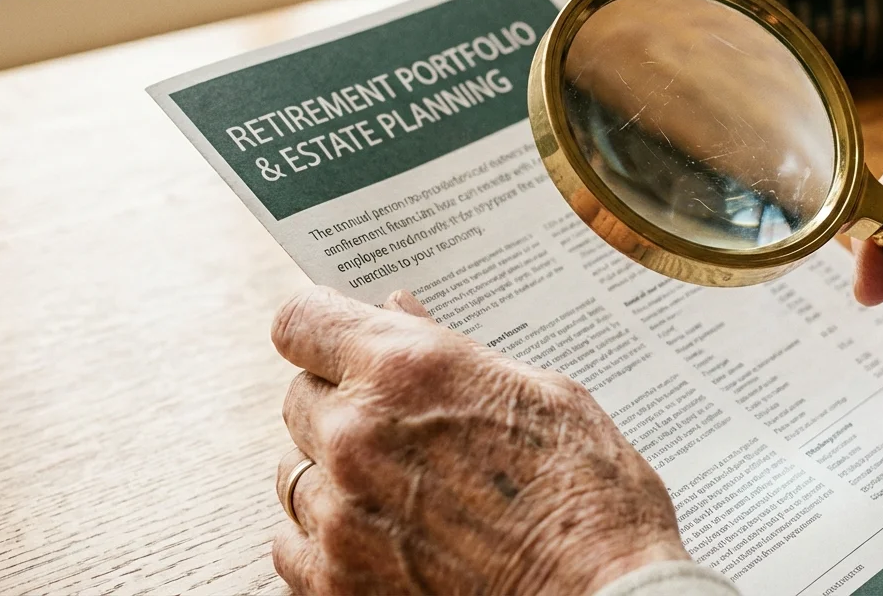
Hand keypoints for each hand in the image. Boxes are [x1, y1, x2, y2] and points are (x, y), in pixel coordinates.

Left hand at [270, 287, 687, 594]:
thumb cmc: (591, 496)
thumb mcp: (542, 394)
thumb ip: (454, 352)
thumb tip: (401, 314)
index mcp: (407, 370)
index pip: (301, 321)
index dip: (319, 329)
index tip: (334, 343)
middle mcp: (358, 435)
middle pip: (299, 398)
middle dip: (340, 403)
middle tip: (398, 427)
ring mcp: (340, 517)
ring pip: (293, 473)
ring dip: (334, 474)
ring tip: (402, 491)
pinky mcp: (334, 585)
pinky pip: (291, 545)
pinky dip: (324, 540)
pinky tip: (383, 539)